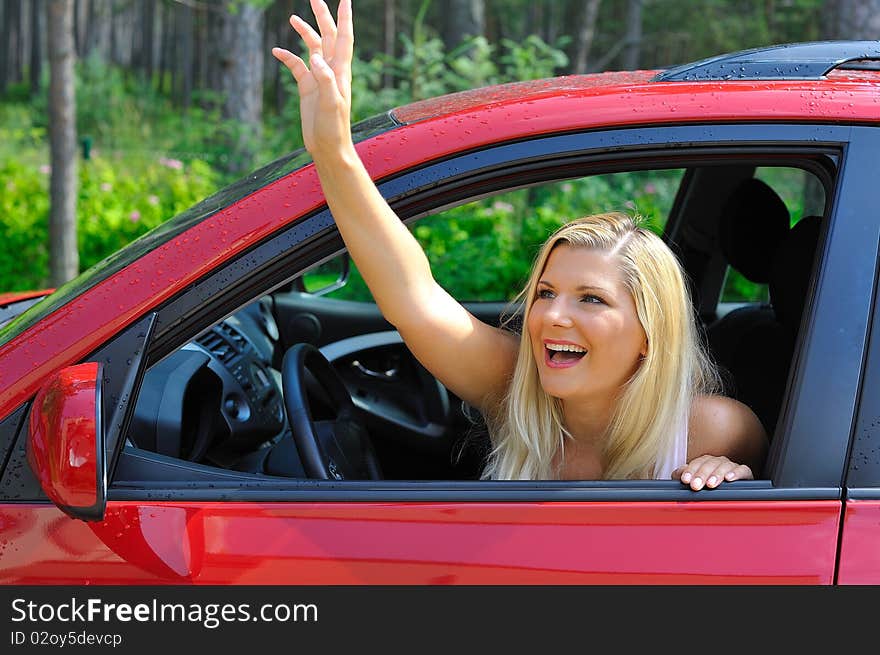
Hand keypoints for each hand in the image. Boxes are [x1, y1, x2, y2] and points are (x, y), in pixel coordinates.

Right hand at [271, 0, 353, 158]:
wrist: (328, 148)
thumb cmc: (334, 129)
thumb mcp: (331, 104)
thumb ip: (325, 80)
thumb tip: (315, 56)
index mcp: (341, 72)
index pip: (344, 38)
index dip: (344, 18)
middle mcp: (331, 71)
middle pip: (328, 36)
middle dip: (322, 17)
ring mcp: (318, 78)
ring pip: (313, 48)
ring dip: (305, 32)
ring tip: (292, 17)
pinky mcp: (308, 88)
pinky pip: (296, 67)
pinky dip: (287, 57)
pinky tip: (276, 51)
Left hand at [672, 455, 752, 490]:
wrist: (730, 497)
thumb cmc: (709, 489)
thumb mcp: (694, 483)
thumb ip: (683, 476)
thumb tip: (678, 473)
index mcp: (706, 462)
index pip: (697, 463)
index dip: (690, 470)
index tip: (685, 480)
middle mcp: (718, 463)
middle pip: (710, 464)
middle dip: (701, 475)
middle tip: (696, 486)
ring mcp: (731, 467)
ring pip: (724, 466)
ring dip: (716, 474)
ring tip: (711, 484)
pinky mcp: (745, 473)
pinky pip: (743, 470)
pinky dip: (736, 473)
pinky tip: (729, 478)